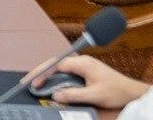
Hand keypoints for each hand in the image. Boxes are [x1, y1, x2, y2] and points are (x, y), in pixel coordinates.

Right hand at [35, 55, 149, 108]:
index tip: (32, 82)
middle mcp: (80, 61)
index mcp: (82, 63)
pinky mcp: (84, 70)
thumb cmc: (116, 91)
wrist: (131, 91)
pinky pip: (65, 71)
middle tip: (27, 82)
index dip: (42, 74)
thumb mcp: (94, 95)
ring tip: (35, 82)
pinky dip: (55, 76)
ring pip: (59, 67)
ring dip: (46, 74)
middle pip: (54, 64)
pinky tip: (50, 82)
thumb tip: (55, 96)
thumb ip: (73, 95)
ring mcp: (82, 65)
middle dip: (39, 72)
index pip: (56, 65)